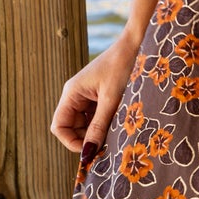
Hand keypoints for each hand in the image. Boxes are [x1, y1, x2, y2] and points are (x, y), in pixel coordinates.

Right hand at [50, 32, 140, 164]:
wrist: (140, 44)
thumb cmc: (123, 66)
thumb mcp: (111, 100)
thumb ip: (98, 127)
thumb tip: (86, 154)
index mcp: (72, 93)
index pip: (59, 126)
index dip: (71, 142)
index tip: (91, 151)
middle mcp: (75, 95)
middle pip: (72, 128)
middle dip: (87, 139)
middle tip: (108, 144)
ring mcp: (88, 96)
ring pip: (86, 124)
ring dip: (98, 132)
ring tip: (117, 132)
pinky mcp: (100, 96)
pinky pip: (97, 117)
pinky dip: (106, 124)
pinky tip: (119, 124)